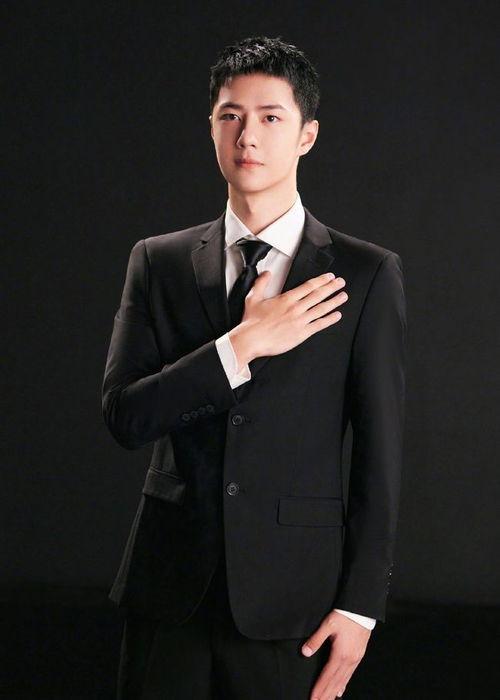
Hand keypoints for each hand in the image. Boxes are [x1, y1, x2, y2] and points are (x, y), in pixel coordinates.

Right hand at [229, 271, 347, 361]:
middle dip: (332, 287)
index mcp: (286, 299)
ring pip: (322, 308)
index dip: (321, 280)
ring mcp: (300, 321)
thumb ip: (261, 283)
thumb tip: (266, 273)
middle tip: (341, 283)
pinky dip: (329, 320)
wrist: (251, 339)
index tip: (329, 277)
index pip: (308, 286)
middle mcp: (296, 308)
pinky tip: (337, 315)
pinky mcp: (301, 333)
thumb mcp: (253, 298)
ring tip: (343, 296)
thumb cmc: (252, 322)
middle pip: (318, 295)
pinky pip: (319, 325)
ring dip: (334, 301)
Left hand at [302, 609, 371, 698]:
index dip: (319, 689)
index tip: (313, 698)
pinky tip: (340, 690)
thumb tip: (305, 652)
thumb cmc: (345, 615)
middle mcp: (349, 660)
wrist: (362, 609)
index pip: (327, 676)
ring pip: (343, 680)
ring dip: (334, 692)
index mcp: (340, 654)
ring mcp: (355, 659)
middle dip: (326, 695)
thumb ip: (316, 639)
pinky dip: (344, 684)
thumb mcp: (328, 625)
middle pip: (335, 682)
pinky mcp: (358, 656)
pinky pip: (350, 675)